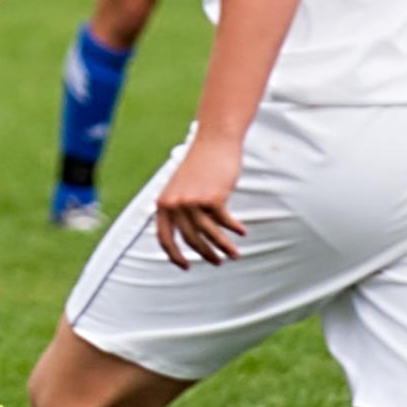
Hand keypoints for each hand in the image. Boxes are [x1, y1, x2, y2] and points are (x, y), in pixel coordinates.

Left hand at [155, 133, 245, 269]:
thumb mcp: (182, 186)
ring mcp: (192, 202)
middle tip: (217, 263)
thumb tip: (192, 238)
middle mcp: (174, 204)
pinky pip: (224, 222)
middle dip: (205, 254)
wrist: (214, 140)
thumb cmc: (200, 164)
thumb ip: (181, 208)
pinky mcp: (212, 198)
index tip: (185, 267)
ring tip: (235, 255)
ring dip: (223, 247)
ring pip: (209, 235)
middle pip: (190, 240)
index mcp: (163, 203)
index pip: (164, 238)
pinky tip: (242, 232)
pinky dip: (234, 229)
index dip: (174, 256)